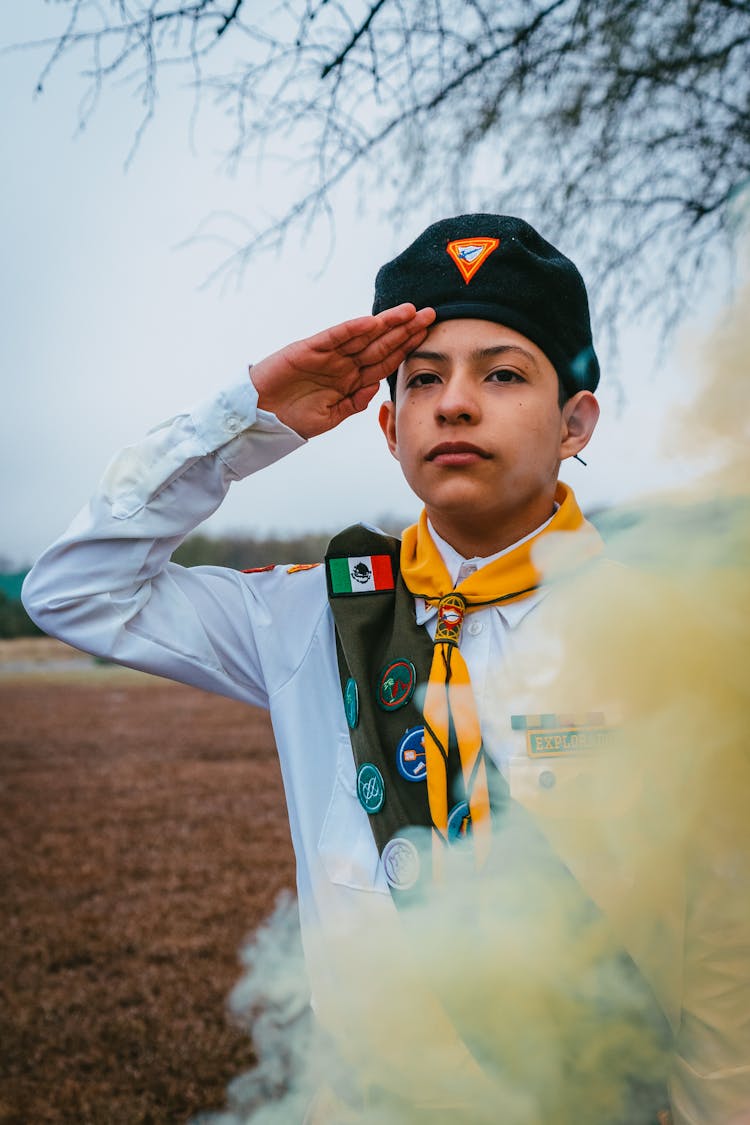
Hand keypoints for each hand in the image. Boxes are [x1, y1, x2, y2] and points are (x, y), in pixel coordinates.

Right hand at [250, 303, 435, 438]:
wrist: (259, 417)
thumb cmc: (291, 418)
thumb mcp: (330, 417)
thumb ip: (353, 403)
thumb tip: (375, 389)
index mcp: (350, 380)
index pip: (384, 361)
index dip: (406, 348)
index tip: (428, 337)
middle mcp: (342, 364)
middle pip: (380, 344)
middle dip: (405, 330)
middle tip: (430, 315)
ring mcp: (327, 355)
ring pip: (362, 336)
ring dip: (385, 324)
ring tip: (409, 312)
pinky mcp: (308, 349)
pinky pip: (334, 337)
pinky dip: (352, 329)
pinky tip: (371, 322)